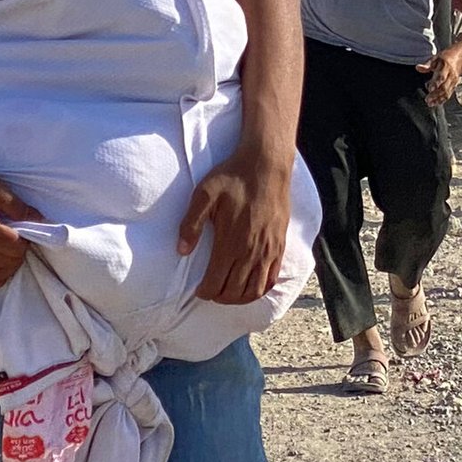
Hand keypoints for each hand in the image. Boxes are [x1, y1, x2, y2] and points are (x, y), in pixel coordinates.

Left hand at [178, 141, 291, 304]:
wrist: (266, 164)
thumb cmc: (233, 177)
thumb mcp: (204, 195)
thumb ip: (191, 224)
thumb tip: (182, 250)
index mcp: (230, 243)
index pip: (216, 283)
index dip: (205, 292)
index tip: (199, 289)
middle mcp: (251, 251)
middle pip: (235, 291)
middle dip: (220, 297)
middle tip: (212, 291)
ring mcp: (268, 250)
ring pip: (255, 289)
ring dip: (240, 297)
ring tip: (230, 292)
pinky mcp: (280, 244)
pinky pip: (272, 277)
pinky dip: (261, 288)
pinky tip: (252, 284)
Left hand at [417, 50, 460, 105]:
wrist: (460, 58)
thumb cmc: (446, 58)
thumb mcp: (436, 58)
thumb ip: (427, 64)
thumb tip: (418, 67)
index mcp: (445, 67)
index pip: (441, 76)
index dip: (436, 83)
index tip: (430, 89)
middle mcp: (451, 75)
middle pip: (444, 86)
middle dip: (436, 94)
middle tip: (427, 99)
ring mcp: (453, 81)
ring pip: (447, 92)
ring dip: (438, 99)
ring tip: (430, 103)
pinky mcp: (454, 86)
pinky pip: (449, 94)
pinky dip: (442, 100)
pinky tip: (436, 103)